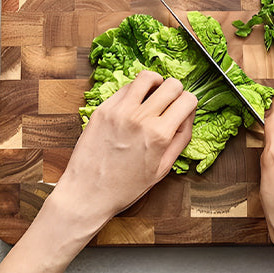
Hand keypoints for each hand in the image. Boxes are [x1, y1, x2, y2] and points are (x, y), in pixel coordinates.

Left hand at [0, 71, 196, 272]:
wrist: (82, 197)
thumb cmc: (122, 190)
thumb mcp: (159, 173)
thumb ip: (179, 140)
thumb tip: (187, 117)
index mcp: (158, 134)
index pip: (186, 98)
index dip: (190, 101)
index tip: (186, 107)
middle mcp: (139, 117)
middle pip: (171, 83)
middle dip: (176, 91)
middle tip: (171, 102)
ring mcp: (118, 110)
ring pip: (148, 76)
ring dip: (155, 83)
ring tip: (152, 96)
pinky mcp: (101, 108)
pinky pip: (125, 85)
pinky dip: (134, 88)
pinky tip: (132, 103)